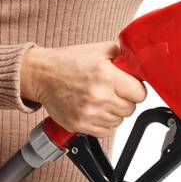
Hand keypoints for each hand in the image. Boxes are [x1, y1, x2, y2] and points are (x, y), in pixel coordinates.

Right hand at [20, 41, 146, 137]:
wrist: (41, 76)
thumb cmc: (66, 62)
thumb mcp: (97, 50)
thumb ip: (121, 55)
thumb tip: (138, 64)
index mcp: (106, 75)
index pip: (140, 94)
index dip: (136, 89)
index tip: (130, 87)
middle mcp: (99, 96)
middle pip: (130, 109)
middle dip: (126, 100)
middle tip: (114, 92)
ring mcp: (89, 113)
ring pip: (119, 121)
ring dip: (114, 112)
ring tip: (101, 100)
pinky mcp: (80, 124)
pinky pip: (105, 131)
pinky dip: (103, 123)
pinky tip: (94, 110)